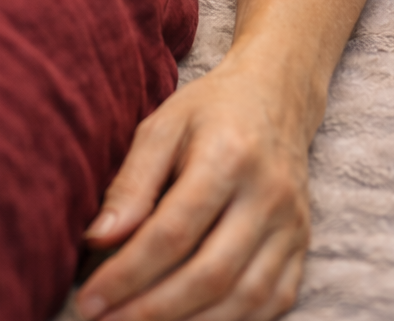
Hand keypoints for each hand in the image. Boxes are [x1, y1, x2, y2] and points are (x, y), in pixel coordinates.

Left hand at [74, 52, 311, 320]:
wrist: (276, 95)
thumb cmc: (209, 110)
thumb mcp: (163, 126)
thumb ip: (131, 183)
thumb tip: (97, 239)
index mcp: (229, 156)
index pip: (173, 232)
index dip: (128, 273)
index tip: (90, 300)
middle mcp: (268, 195)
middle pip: (210, 275)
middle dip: (153, 310)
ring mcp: (292, 225)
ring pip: (244, 299)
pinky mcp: (303, 246)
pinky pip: (272, 302)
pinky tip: (190, 320)